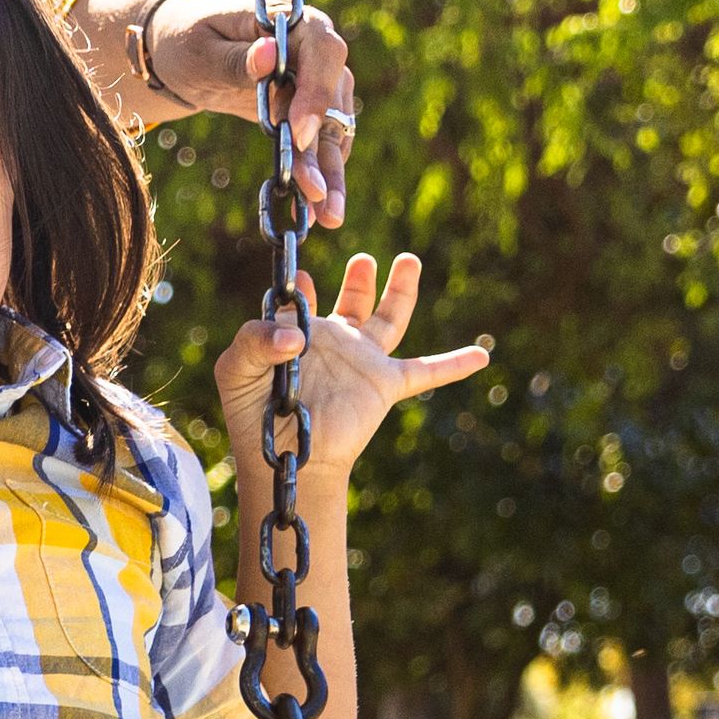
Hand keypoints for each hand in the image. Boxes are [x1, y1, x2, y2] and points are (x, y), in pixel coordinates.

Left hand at [145, 0, 360, 226]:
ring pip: (331, 129)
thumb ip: (234, 58)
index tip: (298, 133)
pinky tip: (312, 211)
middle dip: (322, 149)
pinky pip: (317, 145)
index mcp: (290, 20)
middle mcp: (312, 50)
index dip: (317, 90)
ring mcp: (313, 82)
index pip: (323, 48)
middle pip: (332, 98)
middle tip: (313, 193)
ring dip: (330, 173)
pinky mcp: (304, 111)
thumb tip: (268, 56)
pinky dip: (316, 176)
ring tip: (327, 217)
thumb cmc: (186, 36)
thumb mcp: (198, 48)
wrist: (184, 44)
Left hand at [212, 249, 481, 482]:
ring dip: (400, 290)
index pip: (300, 302)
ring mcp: (362, 362)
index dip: (297, 288)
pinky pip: (426, 370)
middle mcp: (333, 343)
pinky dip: (454, 364)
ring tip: (409, 260)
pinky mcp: (383, 385)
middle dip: (360, 279)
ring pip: (389, 318)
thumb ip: (254, 339)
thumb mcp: (237, 371)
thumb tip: (295, 333)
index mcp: (297, 335)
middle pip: (353, 301)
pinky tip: (482, 356)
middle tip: (363, 258)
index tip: (296, 277)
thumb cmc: (254, 419)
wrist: (289, 460)